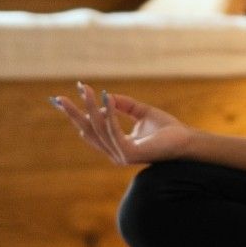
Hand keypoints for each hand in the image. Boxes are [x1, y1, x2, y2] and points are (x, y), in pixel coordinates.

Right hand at [49, 81, 191, 164]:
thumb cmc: (168, 129)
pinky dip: (108, 115)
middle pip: (88, 131)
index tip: (65, 99)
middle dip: (73, 114)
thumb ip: (124, 105)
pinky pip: (113, 132)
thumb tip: (106, 95)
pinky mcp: (129, 153)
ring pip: (99, 130)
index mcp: (115, 145)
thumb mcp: (142, 113)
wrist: (187, 140)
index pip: (91, 130)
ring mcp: (121, 155)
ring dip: (90, 108)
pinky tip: (106, 99)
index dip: (78, 114)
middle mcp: (115, 153)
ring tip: (86, 91)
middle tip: (59, 98)